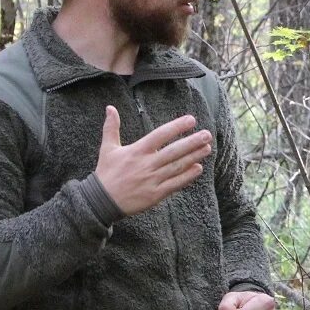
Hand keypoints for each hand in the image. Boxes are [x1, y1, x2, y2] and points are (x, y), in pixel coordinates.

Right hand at [94, 106, 212, 216]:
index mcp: (136, 151)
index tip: (191, 120)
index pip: (160, 135)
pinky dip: (187, 176)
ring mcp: (152, 180)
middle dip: (192, 142)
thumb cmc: (106, 173)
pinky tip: (199, 168)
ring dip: (194, 157)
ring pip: (177, 166)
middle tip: (207, 134)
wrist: (101, 201)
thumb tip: (110, 107)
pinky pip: (175, 183)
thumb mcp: (107, 149)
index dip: (176, 127)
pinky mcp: (155, 194)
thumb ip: (111, 128)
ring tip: (207, 148)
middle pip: (173, 151)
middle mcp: (146, 164)